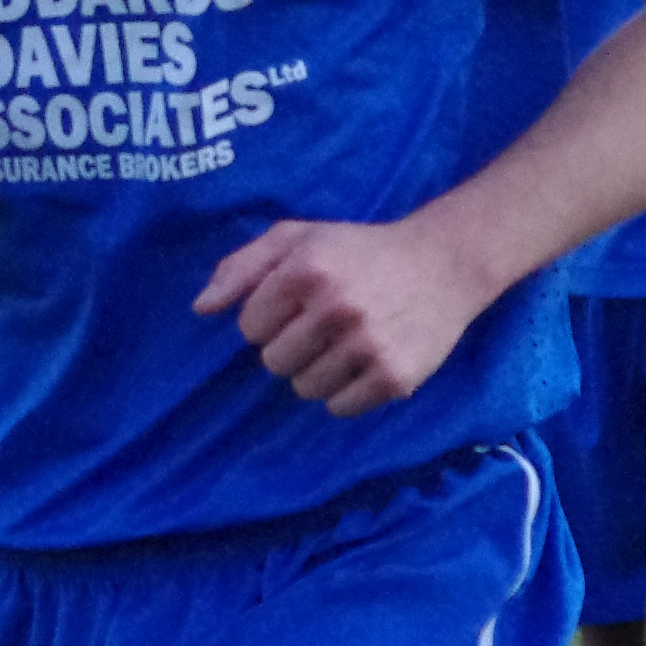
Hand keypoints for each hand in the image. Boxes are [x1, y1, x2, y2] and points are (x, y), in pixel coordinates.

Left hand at [192, 217, 490, 416]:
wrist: (444, 264)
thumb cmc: (359, 250)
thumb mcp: (299, 238)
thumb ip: (242, 266)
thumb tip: (201, 309)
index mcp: (307, 268)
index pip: (250, 325)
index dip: (267, 318)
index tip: (295, 306)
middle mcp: (337, 305)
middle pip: (273, 361)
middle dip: (289, 347)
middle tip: (320, 327)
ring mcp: (368, 344)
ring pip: (303, 388)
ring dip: (315, 372)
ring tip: (342, 344)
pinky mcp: (394, 376)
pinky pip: (339, 407)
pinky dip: (344, 393)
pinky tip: (362, 363)